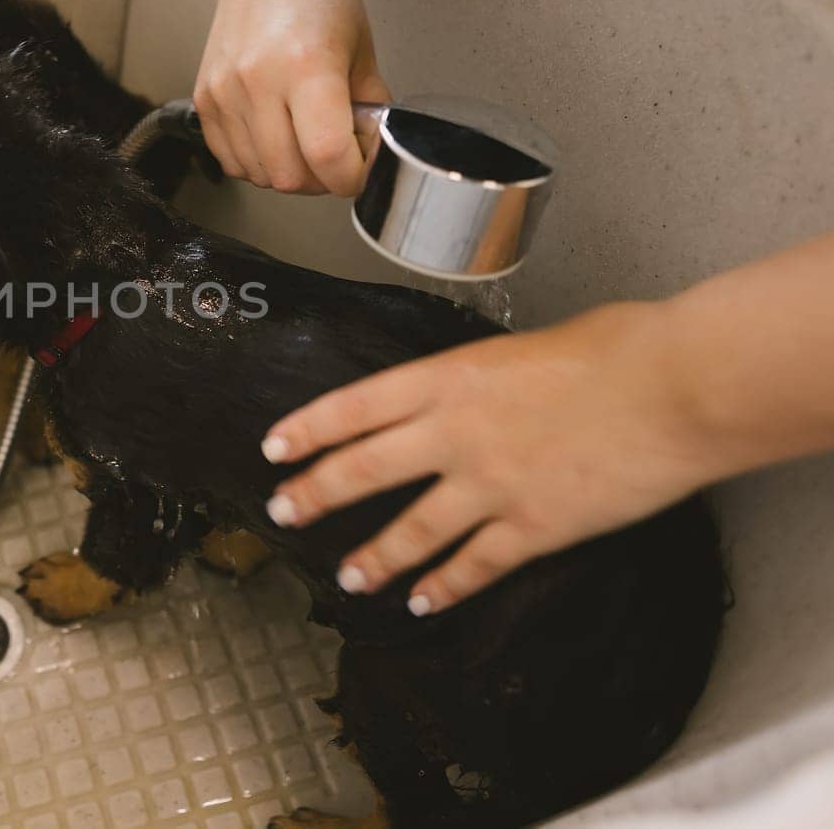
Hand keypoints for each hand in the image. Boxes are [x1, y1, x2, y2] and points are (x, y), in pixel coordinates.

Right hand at [194, 0, 389, 193]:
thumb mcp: (361, 49)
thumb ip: (368, 108)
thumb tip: (368, 154)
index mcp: (307, 67)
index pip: (327, 156)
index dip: (352, 177)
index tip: (360, 168)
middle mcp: (259, 82)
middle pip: (290, 177)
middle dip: (321, 179)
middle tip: (335, 154)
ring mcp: (226, 93)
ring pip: (259, 176)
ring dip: (288, 172)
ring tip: (302, 139)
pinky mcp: (205, 99)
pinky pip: (231, 160)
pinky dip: (257, 162)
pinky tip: (274, 136)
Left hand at [259, 302, 730, 614]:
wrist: (675, 388)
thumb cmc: (618, 349)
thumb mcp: (527, 346)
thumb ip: (486, 376)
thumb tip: (480, 391)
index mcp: (447, 378)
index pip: (354, 407)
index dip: (308, 430)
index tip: (274, 448)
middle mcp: (454, 434)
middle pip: (363, 470)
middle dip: (315, 494)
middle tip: (281, 512)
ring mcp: (491, 485)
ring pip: (411, 530)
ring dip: (373, 556)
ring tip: (348, 575)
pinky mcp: (534, 528)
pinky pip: (477, 566)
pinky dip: (446, 587)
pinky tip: (423, 601)